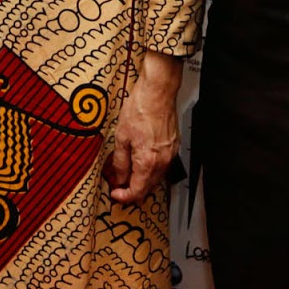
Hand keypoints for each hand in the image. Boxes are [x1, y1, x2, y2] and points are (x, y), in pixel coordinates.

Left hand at [105, 53, 181, 204]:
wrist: (158, 92)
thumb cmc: (140, 108)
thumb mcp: (121, 136)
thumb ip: (120, 162)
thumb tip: (119, 177)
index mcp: (147, 162)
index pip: (137, 191)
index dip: (124, 197)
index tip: (115, 193)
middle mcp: (162, 162)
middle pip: (148, 188)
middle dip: (133, 191)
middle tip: (119, 187)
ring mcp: (170, 155)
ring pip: (156, 178)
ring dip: (142, 181)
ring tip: (128, 176)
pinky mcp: (173, 147)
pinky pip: (162, 166)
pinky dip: (151, 170)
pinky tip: (141, 163)